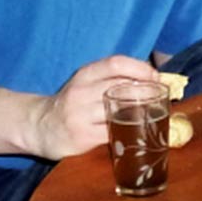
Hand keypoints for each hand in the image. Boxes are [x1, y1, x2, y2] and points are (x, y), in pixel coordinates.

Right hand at [23, 55, 158, 160]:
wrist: (40, 126)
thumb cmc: (73, 103)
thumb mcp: (87, 83)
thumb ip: (113, 78)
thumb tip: (153, 77)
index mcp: (84, 75)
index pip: (116, 64)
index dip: (140, 69)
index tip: (156, 77)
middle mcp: (81, 92)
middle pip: (122, 88)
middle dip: (147, 93)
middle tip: (161, 98)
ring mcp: (80, 116)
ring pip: (119, 112)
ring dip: (141, 114)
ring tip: (153, 115)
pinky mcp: (81, 137)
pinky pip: (113, 134)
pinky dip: (128, 133)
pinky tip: (136, 132)